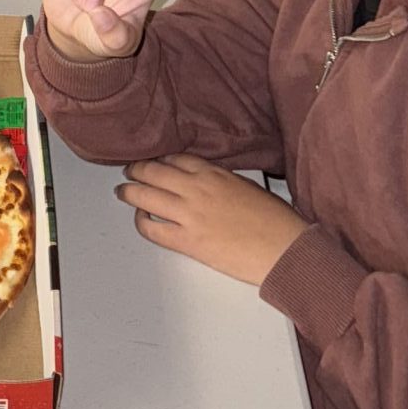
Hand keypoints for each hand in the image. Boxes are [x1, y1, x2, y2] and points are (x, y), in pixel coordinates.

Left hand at [115, 157, 306, 287]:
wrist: (284, 250)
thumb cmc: (275, 221)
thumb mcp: (247, 186)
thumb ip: (221, 181)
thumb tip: (206, 182)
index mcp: (214, 173)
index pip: (175, 158)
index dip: (159, 160)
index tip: (153, 162)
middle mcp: (196, 189)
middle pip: (153, 172)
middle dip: (137, 170)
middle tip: (130, 171)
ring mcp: (189, 214)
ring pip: (145, 196)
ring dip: (130, 192)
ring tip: (124, 191)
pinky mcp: (188, 241)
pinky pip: (153, 228)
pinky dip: (141, 222)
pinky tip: (141, 219)